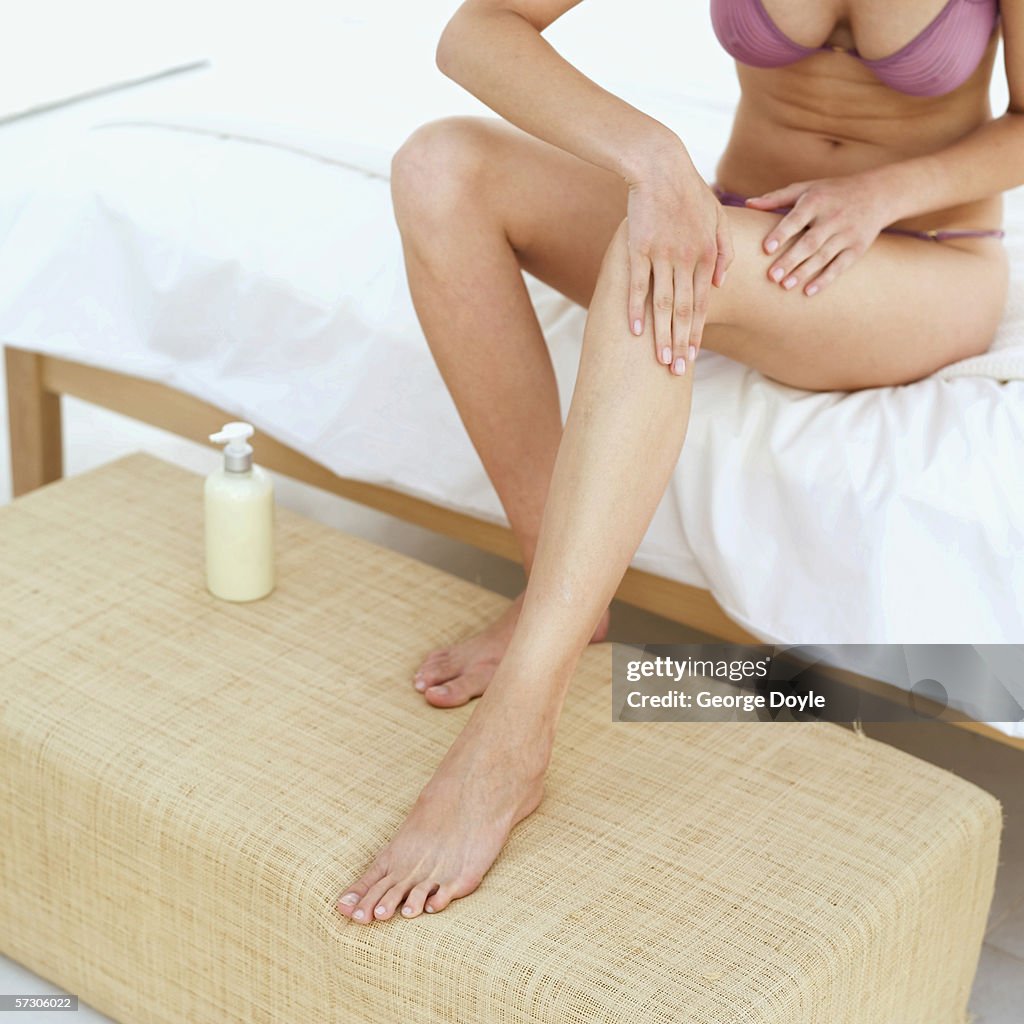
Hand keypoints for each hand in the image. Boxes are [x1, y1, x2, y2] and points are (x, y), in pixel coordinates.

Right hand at [627, 159, 732, 373]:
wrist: (660, 166)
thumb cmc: (689, 191)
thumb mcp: (718, 216)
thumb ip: (724, 251)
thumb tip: (721, 284)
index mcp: (708, 254)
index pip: (703, 302)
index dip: (697, 331)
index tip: (694, 356)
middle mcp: (687, 258)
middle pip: (684, 309)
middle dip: (681, 342)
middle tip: (677, 370)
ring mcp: (662, 254)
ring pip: (663, 303)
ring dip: (661, 334)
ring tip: (660, 360)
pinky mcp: (639, 248)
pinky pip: (637, 285)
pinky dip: (634, 309)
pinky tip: (634, 331)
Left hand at [744, 174, 890, 295]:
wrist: (878, 193)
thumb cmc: (832, 192)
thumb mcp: (807, 189)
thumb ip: (777, 198)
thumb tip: (747, 204)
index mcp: (816, 201)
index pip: (797, 218)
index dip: (782, 233)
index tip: (766, 249)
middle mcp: (833, 217)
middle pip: (810, 242)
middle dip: (791, 260)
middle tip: (771, 276)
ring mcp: (847, 233)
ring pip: (823, 256)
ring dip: (804, 272)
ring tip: (785, 286)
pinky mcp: (857, 248)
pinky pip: (840, 266)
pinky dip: (825, 279)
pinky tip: (809, 291)